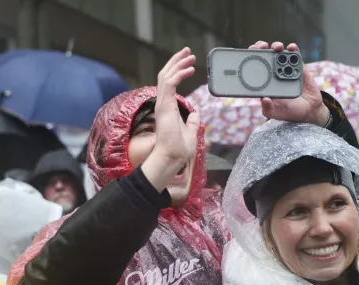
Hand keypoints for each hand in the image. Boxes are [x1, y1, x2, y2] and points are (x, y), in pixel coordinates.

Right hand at [140, 47, 200, 191]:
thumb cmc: (178, 149)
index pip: (170, 83)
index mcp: (168, 107)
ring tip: (190, 56)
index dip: (178, 70)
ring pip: (166, 76)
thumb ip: (191, 121)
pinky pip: (170, 83)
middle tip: (188, 52)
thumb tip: (195, 114)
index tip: (188, 63)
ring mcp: (162, 103)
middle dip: (177, 61)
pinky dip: (179, 73)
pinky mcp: (165, 105)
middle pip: (166, 75)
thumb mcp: (190, 131)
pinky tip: (190, 69)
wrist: (171, 158)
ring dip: (178, 64)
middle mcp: (163, 103)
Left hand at [248, 41, 328, 126]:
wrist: (308, 110)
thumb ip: (268, 109)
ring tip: (277, 48)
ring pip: (278, 53)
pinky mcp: (298, 67)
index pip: (254, 68)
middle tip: (262, 46)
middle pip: (264, 56)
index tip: (249, 52)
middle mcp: (273, 74)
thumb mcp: (276, 113)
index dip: (251, 58)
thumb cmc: (288, 112)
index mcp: (264, 83)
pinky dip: (293, 49)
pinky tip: (291, 47)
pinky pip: (294, 55)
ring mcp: (285, 69)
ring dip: (276, 47)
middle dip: (261, 48)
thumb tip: (264, 99)